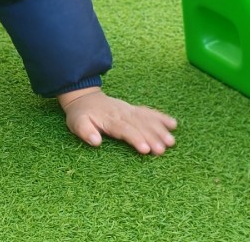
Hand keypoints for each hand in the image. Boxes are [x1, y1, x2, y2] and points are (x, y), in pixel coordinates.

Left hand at [58, 88, 176, 154]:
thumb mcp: (76, 123)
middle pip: (139, 126)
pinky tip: (173, 124)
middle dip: (152, 137)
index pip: (124, 130)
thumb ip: (85, 131)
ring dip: (160, 130)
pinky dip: (160, 118)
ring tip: (171, 142)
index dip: (135, 139)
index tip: (146, 149)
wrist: (84, 98)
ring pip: (146, 119)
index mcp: (108, 119)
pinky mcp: (133, 110)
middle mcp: (122, 114)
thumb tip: (96, 142)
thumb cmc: (80, 115)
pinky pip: (148, 112)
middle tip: (163, 150)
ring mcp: (129, 110)